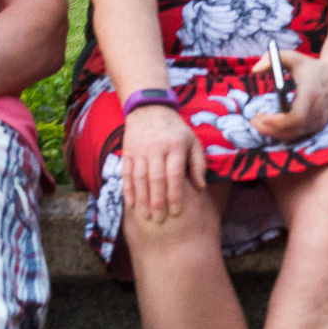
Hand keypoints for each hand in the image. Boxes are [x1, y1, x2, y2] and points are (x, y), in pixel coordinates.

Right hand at [121, 99, 200, 221]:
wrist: (149, 108)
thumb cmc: (176, 129)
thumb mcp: (193, 140)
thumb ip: (199, 163)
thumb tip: (201, 187)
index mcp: (175, 146)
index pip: (175, 174)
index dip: (175, 194)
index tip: (176, 212)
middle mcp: (156, 149)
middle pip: (156, 179)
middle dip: (157, 201)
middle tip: (159, 220)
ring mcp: (140, 150)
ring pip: (139, 178)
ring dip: (141, 198)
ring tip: (145, 216)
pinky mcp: (128, 152)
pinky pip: (126, 173)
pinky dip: (128, 189)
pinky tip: (131, 203)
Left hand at [254, 49, 327, 142]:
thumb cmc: (313, 68)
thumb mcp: (293, 58)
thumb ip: (272, 59)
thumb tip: (254, 70)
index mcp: (311, 97)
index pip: (295, 118)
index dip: (276, 122)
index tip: (260, 115)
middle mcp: (317, 113)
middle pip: (290, 131)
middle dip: (269, 129)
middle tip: (254, 120)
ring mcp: (318, 123)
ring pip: (293, 136)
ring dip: (274, 132)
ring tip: (261, 121)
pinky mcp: (318, 127)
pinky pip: (298, 136)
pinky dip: (283, 133)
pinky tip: (273, 124)